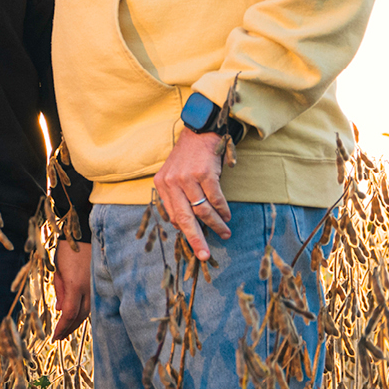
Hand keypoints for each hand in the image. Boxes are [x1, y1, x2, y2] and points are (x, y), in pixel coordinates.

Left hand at [51, 237, 90, 338]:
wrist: (83, 234)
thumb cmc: (66, 250)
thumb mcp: (57, 270)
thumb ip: (60, 291)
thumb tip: (61, 311)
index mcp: (75, 285)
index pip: (70, 313)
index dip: (62, 327)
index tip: (54, 337)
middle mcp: (89, 289)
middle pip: (80, 316)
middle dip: (69, 329)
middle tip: (58, 338)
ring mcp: (96, 287)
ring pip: (88, 312)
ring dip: (76, 323)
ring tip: (66, 331)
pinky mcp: (98, 285)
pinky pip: (92, 303)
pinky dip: (83, 313)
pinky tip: (76, 318)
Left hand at [153, 128, 233, 259]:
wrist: (200, 133)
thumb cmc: (188, 158)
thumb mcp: (174, 176)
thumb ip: (176, 198)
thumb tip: (183, 226)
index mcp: (162, 185)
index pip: (173, 216)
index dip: (185, 233)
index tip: (195, 247)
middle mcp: (172, 182)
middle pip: (185, 218)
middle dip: (196, 239)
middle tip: (205, 255)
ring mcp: (187, 178)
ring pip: (203, 210)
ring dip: (216, 224)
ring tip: (225, 232)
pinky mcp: (204, 174)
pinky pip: (215, 199)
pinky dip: (222, 210)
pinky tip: (226, 215)